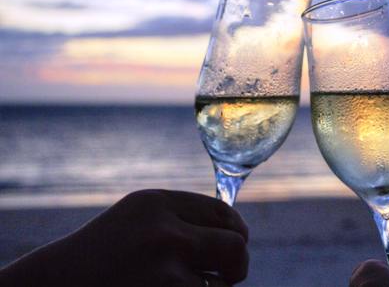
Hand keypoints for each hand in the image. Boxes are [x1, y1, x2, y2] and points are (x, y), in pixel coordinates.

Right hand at [0, 189, 248, 285]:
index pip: (223, 213)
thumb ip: (183, 216)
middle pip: (236, 245)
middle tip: (229, 272)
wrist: (55, 285)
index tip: (235, 242)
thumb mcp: (140, 218)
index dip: (237, 231)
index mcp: (157, 203)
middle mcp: (163, 231)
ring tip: (186, 286)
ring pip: (224, 284)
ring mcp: (162, 271)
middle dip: (237, 263)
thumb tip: (238, 230)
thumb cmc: (105, 252)